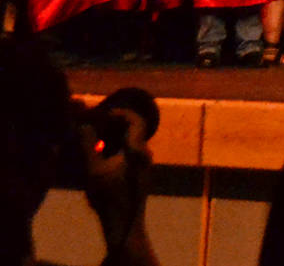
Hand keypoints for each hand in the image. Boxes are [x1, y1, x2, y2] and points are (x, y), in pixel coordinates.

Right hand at [81, 105, 152, 262]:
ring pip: (132, 142)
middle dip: (115, 124)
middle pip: (134, 130)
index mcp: (138, 150)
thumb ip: (88, 145)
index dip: (120, 113)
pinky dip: (116, 149)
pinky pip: (130, 153)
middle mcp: (145, 154)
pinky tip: (100, 157)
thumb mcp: (93, 170)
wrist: (124, 224)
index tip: (102, 113)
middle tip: (95, 125)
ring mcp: (145, 164)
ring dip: (114, 138)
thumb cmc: (109, 196)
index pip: (136, 120)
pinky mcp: (140, 174)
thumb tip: (83, 124)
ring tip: (94, 140)